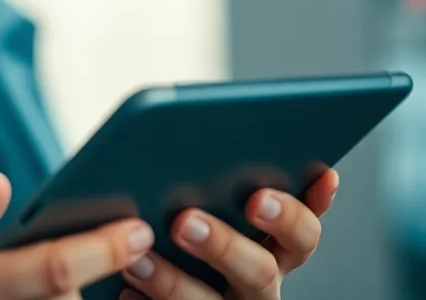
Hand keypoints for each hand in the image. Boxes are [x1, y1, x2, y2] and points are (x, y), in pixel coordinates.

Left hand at [118, 169, 338, 299]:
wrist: (162, 294)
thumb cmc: (185, 220)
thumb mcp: (212, 202)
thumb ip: (217, 183)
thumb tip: (190, 142)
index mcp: (275, 250)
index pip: (302, 235)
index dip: (291, 215)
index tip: (260, 195)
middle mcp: (257, 284)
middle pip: (260, 271)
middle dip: (223, 245)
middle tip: (184, 222)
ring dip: (171, 281)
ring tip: (137, 260)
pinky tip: (124, 291)